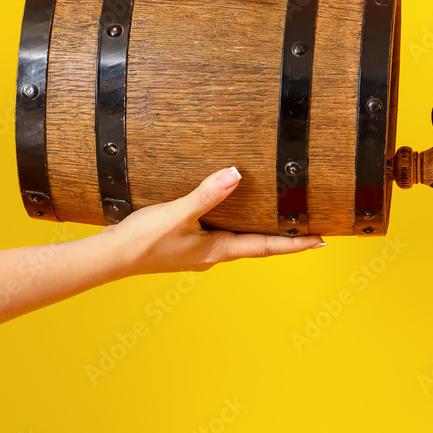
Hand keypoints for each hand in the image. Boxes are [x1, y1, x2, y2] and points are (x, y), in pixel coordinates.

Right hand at [95, 167, 324, 277]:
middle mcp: (214, 254)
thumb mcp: (177, 213)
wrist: (109, 257)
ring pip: (240, 240)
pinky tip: (232, 214)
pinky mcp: (186, 245)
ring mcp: (200, 251)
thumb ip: (207, 194)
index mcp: (219, 250)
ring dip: (262, 233)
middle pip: (260, 245)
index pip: (268, 247)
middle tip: (310, 229)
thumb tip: (235, 174)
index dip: (297, 244)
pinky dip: (237, 225)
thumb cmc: (142, 241)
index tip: (323, 240)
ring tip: (280, 220)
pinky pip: (221, 234)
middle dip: (286, 238)